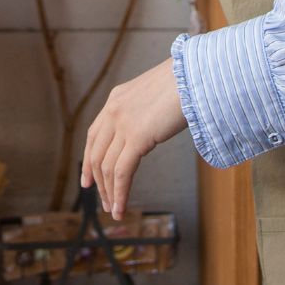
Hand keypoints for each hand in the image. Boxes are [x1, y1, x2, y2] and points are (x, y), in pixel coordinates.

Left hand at [81, 58, 187, 219]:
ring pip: (107, 167)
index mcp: (116, 98)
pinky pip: (121, 172)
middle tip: (102, 202)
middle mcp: (113, 110)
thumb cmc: (186, 83)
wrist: (196, 74)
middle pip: (97, 154)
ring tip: (114, 210)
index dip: (89, 160)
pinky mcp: (137, 137)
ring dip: (109, 192)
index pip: (94, 135)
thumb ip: (145, 111)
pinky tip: (121, 207)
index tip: (88, 180)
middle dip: (98, 182)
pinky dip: (119, 193)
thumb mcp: (156, 95)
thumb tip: (150, 129)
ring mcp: (123, 123)